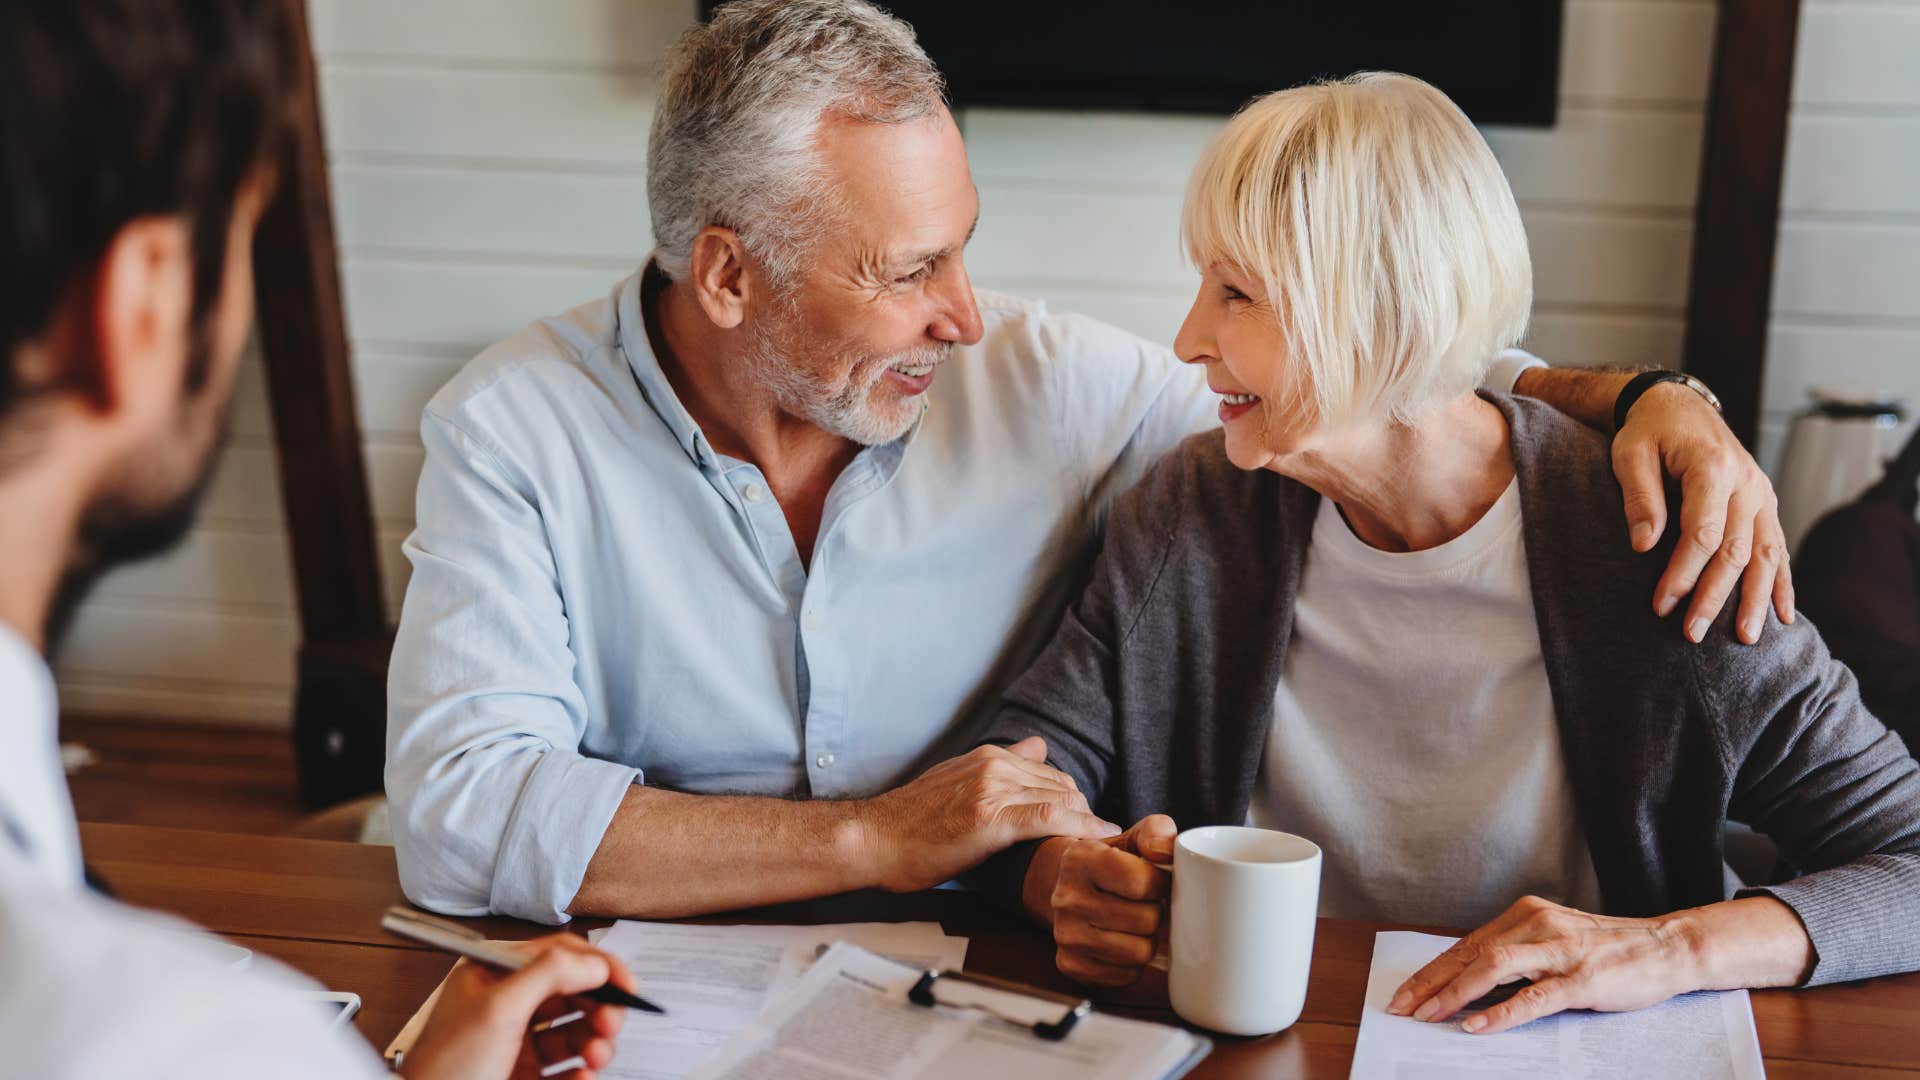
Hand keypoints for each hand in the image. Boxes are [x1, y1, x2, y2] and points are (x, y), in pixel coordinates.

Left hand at [400, 934, 633, 1079]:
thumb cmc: (443, 1068)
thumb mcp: (497, 1009)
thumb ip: (548, 974)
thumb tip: (592, 961)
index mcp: (496, 974)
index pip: (558, 954)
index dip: (597, 964)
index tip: (625, 982)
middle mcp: (508, 1004)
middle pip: (573, 993)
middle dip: (600, 1007)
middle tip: (612, 1023)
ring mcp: (516, 1041)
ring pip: (575, 1032)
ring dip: (596, 1041)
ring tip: (598, 1055)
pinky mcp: (523, 1074)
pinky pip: (567, 1069)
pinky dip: (582, 1073)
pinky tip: (582, 1077)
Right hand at [856, 737, 1119, 892]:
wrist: (873, 841)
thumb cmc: (910, 823)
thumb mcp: (956, 780)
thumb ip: (999, 765)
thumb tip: (1037, 745)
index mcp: (986, 757)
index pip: (1049, 772)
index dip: (1073, 800)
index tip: (1089, 823)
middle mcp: (993, 766)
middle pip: (1062, 785)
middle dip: (1087, 813)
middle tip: (1104, 840)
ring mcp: (992, 791)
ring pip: (1061, 799)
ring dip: (1090, 822)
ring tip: (1110, 846)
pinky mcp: (990, 820)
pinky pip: (1050, 818)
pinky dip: (1081, 828)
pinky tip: (1101, 839)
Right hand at [1033, 814, 1176, 985]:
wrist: (1067, 887)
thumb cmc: (1110, 864)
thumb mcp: (1131, 839)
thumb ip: (1157, 833)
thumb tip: (1167, 852)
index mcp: (1080, 859)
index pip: (1143, 883)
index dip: (1158, 883)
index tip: (1151, 880)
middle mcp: (1066, 898)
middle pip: (1146, 920)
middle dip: (1155, 912)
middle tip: (1144, 904)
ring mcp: (1065, 935)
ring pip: (1140, 952)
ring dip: (1146, 939)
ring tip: (1135, 923)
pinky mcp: (1071, 965)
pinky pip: (1126, 975)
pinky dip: (1133, 963)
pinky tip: (1122, 942)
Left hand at [1386, 896, 1697, 1034]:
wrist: (1668, 947)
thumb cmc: (1607, 950)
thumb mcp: (1553, 941)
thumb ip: (1516, 955)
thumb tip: (1467, 983)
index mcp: (1525, 915)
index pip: (1466, 945)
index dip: (1432, 971)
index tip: (1405, 993)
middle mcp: (1536, 925)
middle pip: (1470, 954)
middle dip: (1431, 983)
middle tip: (1403, 1008)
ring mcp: (1559, 950)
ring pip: (1494, 968)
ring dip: (1455, 993)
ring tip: (1430, 1015)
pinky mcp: (1581, 978)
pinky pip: (1533, 996)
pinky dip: (1500, 1012)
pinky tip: (1477, 1025)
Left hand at [1613, 382, 1792, 643]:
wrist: (1678, 405)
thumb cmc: (1648, 432)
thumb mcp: (1630, 455)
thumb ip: (1639, 498)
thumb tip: (1643, 546)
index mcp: (1712, 467)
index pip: (1702, 532)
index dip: (1683, 573)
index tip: (1662, 605)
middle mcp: (1746, 482)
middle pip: (1735, 550)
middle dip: (1714, 596)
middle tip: (1692, 634)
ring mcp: (1761, 494)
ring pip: (1764, 554)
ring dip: (1755, 599)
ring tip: (1745, 638)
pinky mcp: (1764, 504)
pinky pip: (1777, 547)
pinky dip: (1781, 582)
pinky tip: (1783, 615)